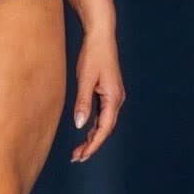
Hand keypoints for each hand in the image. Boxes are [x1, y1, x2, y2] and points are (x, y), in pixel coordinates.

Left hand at [70, 25, 124, 162]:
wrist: (100, 36)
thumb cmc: (92, 55)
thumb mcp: (85, 79)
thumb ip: (83, 103)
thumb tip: (80, 125)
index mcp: (113, 98)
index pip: (104, 128)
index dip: (93, 145)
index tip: (81, 156)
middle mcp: (117, 99)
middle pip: (105, 129)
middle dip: (92, 145)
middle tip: (76, 158)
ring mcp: (113, 96)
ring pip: (104, 123)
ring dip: (92, 137)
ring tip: (79, 150)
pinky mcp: (108, 92)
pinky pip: (102, 114)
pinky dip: (94, 125)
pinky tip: (85, 131)